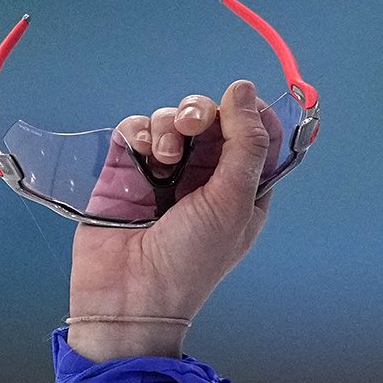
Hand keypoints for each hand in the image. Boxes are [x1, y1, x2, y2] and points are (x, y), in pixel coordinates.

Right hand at [67, 80, 279, 359]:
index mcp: (243, 187)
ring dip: (167, 126)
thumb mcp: (232, 203)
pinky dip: (139, 133)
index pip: (255, 133)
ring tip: (162, 159)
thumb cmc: (192, 259)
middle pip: (210, 117)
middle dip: (201, 112)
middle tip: (192, 126)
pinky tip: (142, 157)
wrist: (130, 293)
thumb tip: (244, 88)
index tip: (240, 103)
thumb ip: (245, 145)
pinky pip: (135, 129)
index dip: (249, 112)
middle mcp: (206, 175)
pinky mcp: (127, 169)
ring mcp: (164, 170)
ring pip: (171, 119)